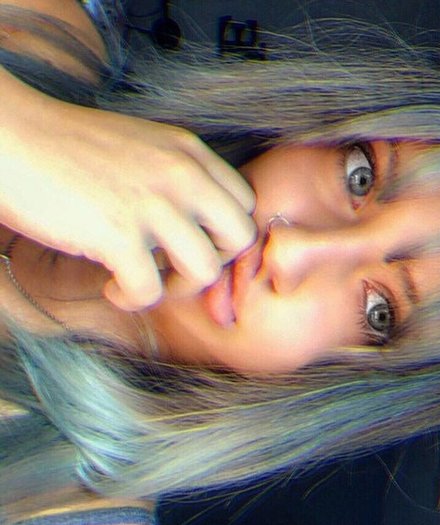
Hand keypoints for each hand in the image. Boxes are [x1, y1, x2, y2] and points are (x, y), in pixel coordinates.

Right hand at [0, 95, 255, 309]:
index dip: (224, 234)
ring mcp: (152, 203)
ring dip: (177, 288)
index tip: (193, 245)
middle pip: (241, 238)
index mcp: (188, 152)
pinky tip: (113, 286)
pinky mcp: (117, 233)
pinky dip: (134, 299)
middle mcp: (181, 174)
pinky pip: (151, 291)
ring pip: (206, 270)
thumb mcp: (143, 149)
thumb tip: (194, 226)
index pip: (244, 203)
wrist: (12, 137)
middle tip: (177, 270)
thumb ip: (177, 179)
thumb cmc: (71, 148)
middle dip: (214, 264)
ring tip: (144, 279)